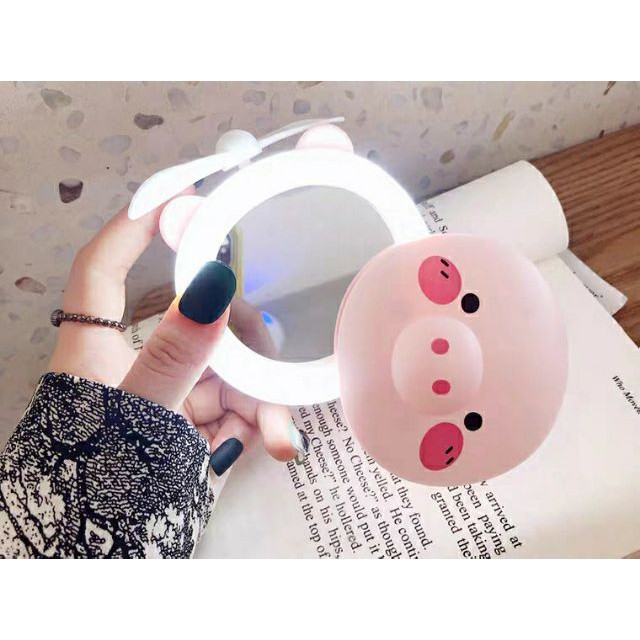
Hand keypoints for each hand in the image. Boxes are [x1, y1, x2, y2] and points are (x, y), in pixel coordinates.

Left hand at [48, 190, 304, 473]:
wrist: (95, 559)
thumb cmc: (95, 482)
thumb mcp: (140, 416)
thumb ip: (175, 354)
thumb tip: (211, 280)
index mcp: (98, 345)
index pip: (104, 267)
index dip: (135, 225)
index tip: (182, 195)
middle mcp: (135, 360)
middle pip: (196, 324)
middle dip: (243, 352)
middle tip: (271, 375)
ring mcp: (167, 393)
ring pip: (225, 369)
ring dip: (259, 400)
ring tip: (277, 437)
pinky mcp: (190, 424)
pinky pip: (232, 406)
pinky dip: (255, 423)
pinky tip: (275, 444)